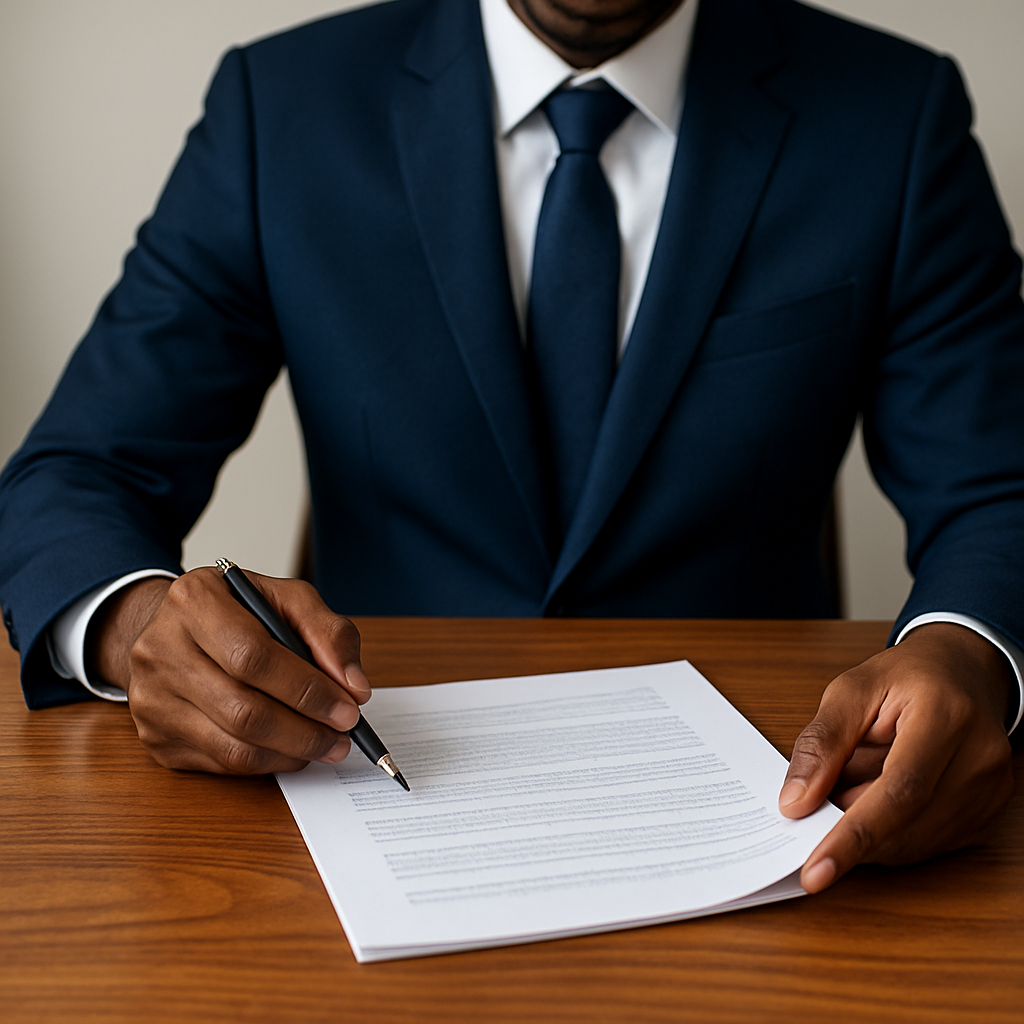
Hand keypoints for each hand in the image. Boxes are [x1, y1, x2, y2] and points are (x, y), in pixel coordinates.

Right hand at [85, 567, 370, 772]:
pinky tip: (292, 750)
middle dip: (305, 730)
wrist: (175, 629)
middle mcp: (159, 649)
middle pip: (242, 710)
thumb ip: (329, 633)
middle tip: (343, 735)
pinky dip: (267, 763)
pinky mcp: (154, 737)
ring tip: (326, 745)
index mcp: (193, 600)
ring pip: (232, 746)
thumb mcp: (287, 600)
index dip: (306, 689)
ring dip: (291, 753)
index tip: (349, 708)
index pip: (253, 657)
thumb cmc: (239, 613)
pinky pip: (221, 763)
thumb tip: (354, 688)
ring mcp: (150, 698)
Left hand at [779, 623, 1014, 891]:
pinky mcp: (987, 812)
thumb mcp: (849, 691)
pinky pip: (927, 842)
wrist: (962, 673)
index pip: (899, 792)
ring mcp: (991, 790)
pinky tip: (877, 795)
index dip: (854, 836)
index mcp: (945, 716)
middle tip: (817, 802)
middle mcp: (980, 757)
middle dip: (850, 826)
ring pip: (914, 841)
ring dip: (870, 829)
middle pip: (906, 823)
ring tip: (856, 780)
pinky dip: (890, 832)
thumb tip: (796, 802)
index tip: (815, 871)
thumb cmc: (905, 678)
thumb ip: (821, 744)